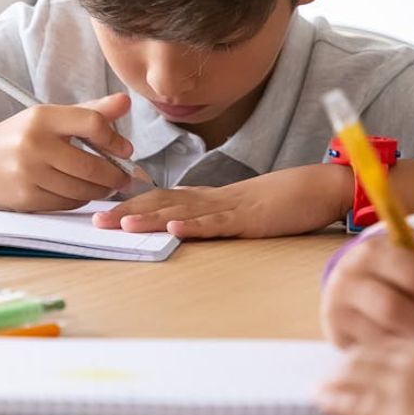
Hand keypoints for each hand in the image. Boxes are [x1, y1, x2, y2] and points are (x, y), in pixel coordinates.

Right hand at [0, 93, 135, 211]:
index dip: (115, 139)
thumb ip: (89, 112)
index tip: (125, 149)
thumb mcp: (48, 118)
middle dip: (115, 175)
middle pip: (92, 164)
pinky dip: (80, 199)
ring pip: (82, 188)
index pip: (92, 122)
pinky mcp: (26, 198)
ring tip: (107, 186)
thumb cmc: (17, 139)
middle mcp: (34, 143)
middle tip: (125, 177)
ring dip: (101, 190)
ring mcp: (28, 173)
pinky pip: (67, 203)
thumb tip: (126, 102)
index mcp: (42, 117)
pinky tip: (81, 192)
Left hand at [90, 163, 349, 238]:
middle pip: (163, 202)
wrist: (318, 187)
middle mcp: (212, 200)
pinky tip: (176, 227)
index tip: (101, 214)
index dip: (131, 205)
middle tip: (95, 220)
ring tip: (122, 223)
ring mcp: (230, 207)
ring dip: (151, 217)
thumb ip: (213, 218)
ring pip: (184, 210)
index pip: (162, 199)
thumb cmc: (282, 202)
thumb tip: (185, 227)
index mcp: (208, 200)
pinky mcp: (251, 218)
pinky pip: (219, 222)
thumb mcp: (240, 213)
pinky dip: (196, 224)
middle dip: (128, 211)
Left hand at [318, 339, 413, 414]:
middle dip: (345, 364)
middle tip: (329, 369)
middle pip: (368, 357)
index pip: (391, 343)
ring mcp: (405, 387)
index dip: (371, 350)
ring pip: (357, 378)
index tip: (357, 354)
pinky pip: (359, 405)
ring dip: (335, 381)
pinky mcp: (402, 414)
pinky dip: (338, 401)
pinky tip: (324, 400)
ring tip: (318, 385)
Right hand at [320, 235, 413, 345]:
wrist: (353, 289)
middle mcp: (347, 278)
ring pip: (382, 336)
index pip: (413, 273)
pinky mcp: (337, 336)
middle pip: (393, 309)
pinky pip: (375, 353)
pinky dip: (400, 353)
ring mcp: (338, 309)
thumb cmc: (395, 276)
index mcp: (371, 252)